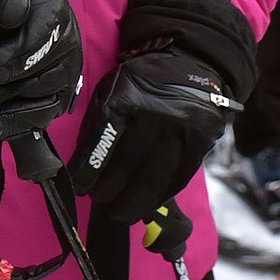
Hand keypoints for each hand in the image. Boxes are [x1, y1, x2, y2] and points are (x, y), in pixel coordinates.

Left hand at [69, 47, 234, 222]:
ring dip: (134, 203)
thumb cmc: (142, 81)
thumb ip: (99, 119)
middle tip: (99, 201)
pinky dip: (159, 197)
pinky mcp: (199, 145)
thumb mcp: (113, 87)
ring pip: (155, 179)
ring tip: (120, 213)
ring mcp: (180, 131)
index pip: (102, 139)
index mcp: (127, 97)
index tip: (79, 186)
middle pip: (129, 164)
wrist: (190, 66)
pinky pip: (177, 180)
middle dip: (110, 190)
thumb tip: (83, 161)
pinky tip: (147, 205)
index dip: (88, 167)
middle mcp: (154, 114)